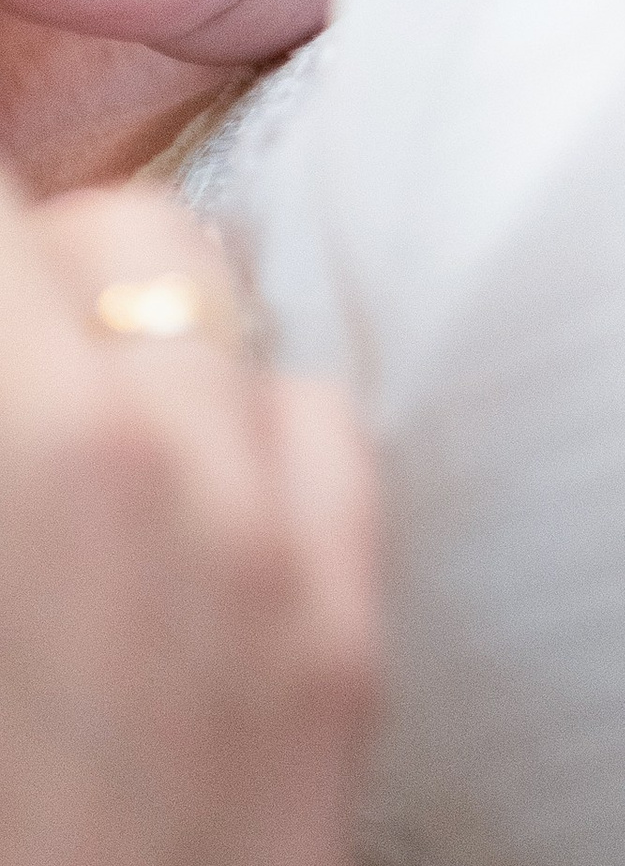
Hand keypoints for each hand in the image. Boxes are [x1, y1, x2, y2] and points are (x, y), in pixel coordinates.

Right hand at [0, 168, 375, 865]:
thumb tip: (20, 393)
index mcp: (9, 454)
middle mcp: (136, 466)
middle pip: (84, 229)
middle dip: (12, 282)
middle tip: (1, 364)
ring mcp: (266, 542)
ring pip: (206, 300)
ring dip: (123, 341)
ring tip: (57, 456)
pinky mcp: (350, 636)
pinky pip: (311, 422)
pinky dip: (241, 433)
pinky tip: (171, 520)